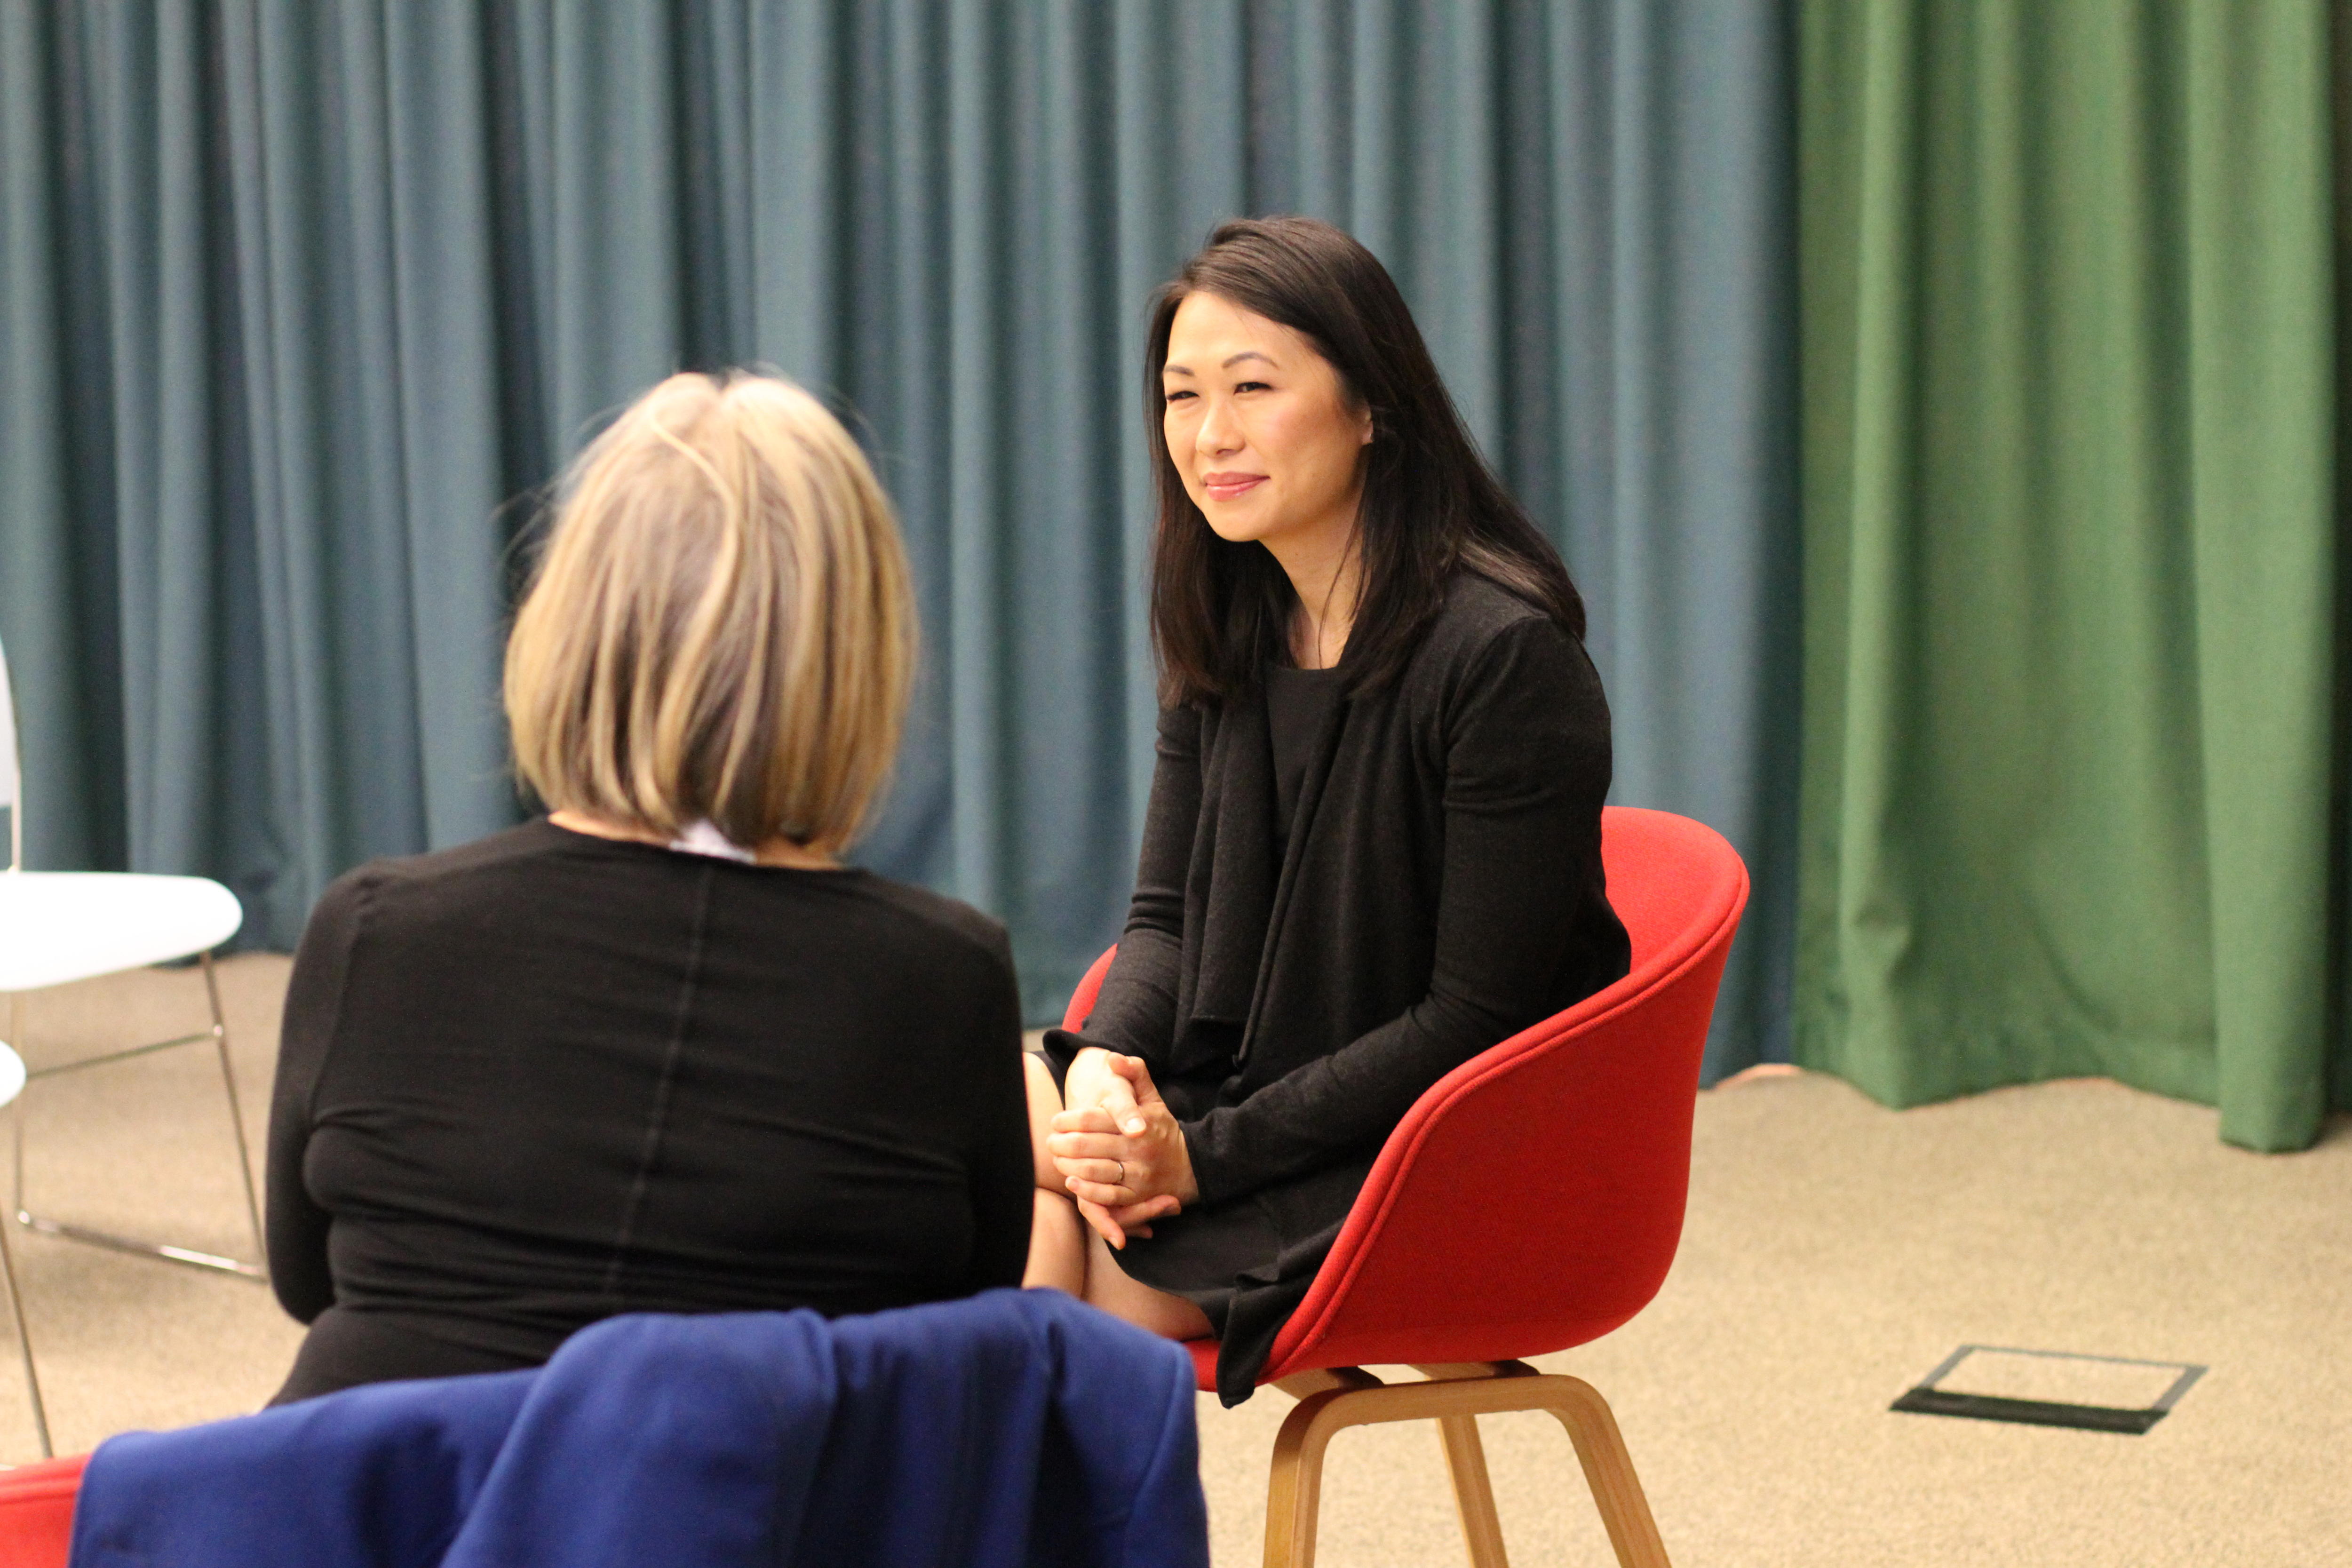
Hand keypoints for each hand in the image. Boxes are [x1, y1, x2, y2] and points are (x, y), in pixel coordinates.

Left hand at [1048, 1054, 1198, 1249]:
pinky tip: (1071, 1181)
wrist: (1188, 1166)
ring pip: (1094, 1170)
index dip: (1068, 1120)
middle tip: (1050, 1141)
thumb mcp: (1153, 1097)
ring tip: (1057, 1158)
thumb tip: (1113, 1058)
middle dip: (1062, 1143)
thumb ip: (1135, 1073)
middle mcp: (1138, 1149)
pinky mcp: (1136, 1196)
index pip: (1093, 1119)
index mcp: (1140, 1122)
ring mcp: (1137, 1174)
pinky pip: (1106, 1196)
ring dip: (1068, 1165)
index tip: (1055, 1121)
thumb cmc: (1161, 1129)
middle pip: (1088, 1145)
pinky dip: (1086, 1190)